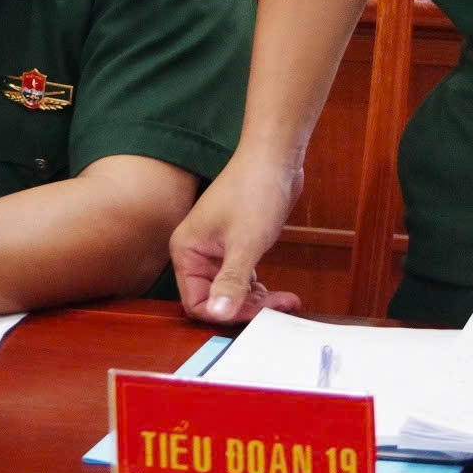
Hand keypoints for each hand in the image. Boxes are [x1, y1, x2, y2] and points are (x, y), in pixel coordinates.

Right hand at [169, 149, 304, 324]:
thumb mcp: (245, 243)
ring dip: (258, 301)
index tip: (254, 315)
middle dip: (247, 308)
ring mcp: (217, 249)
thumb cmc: (254, 191)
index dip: (223, 313)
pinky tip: (281, 293)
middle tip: (278, 307)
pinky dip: (261, 289)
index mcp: (186, 250)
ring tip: (286, 301)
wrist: (274, 158)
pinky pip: (243, 278)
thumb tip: (219, 314)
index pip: (195, 301)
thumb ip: (231, 281)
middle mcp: (197, 252)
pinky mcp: (236, 246)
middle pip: (216, 299)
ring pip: (232, 291)